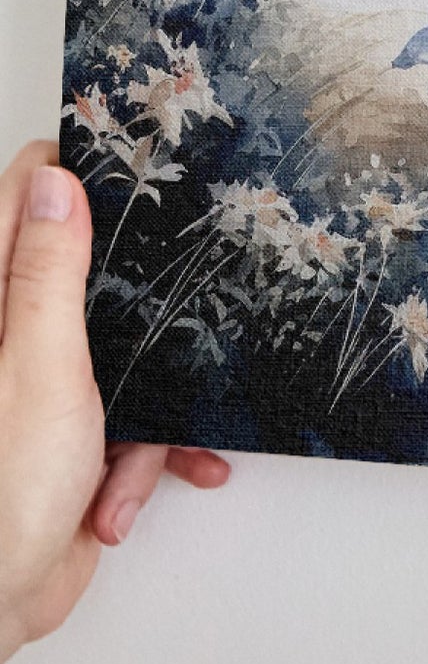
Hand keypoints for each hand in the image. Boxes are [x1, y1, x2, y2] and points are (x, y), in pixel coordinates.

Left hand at [0, 143, 229, 663]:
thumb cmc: (0, 497)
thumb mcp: (39, 368)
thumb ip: (46, 275)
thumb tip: (54, 183)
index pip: (22, 203)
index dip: (74, 178)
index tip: (130, 166)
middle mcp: (12, 341)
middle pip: (86, 276)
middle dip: (140, 305)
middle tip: (175, 297)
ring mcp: (41, 389)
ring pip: (125, 355)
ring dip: (147, 409)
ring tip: (134, 454)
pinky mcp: (72, 436)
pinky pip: (132, 421)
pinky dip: (143, 458)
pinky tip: (130, 492)